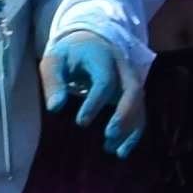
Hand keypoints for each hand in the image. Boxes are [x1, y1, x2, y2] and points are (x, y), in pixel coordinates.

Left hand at [44, 26, 147, 153]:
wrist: (89, 42)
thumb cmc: (68, 55)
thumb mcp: (53, 61)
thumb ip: (53, 82)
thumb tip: (55, 108)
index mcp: (102, 57)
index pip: (105, 80)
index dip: (95, 102)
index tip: (81, 123)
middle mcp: (122, 67)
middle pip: (132, 90)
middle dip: (124, 114)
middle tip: (109, 135)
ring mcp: (130, 80)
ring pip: (140, 103)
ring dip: (130, 128)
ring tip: (113, 150)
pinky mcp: (133, 94)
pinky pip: (140, 112)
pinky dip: (134, 132)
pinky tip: (122, 151)